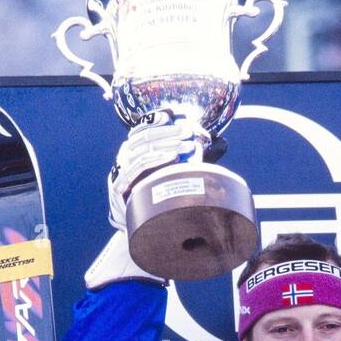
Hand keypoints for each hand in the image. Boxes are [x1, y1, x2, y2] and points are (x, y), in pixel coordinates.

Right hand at [108, 109, 208, 230]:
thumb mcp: (177, 171)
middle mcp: (124, 156)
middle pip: (145, 136)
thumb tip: (222, 143)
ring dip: (167, 145)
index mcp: (134, 148)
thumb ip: (193, 156)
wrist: (139, 226)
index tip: (180, 114)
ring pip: (143, 150)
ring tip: (187, 145)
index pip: (144, 126)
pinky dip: (157, 160)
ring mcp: (120, 170)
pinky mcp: (119, 185)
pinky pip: (139, 168)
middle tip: (190, 132)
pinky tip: (174, 158)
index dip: (161, 118)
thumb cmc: (159, 196)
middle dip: (169, 132)